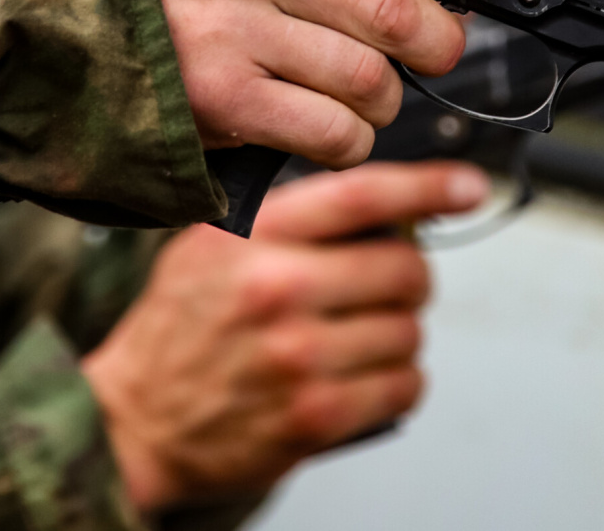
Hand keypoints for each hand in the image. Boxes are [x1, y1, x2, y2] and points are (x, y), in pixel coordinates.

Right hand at [81, 161, 490, 510]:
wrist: (136, 417)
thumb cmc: (181, 327)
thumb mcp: (215, 245)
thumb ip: (292, 219)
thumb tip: (391, 206)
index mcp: (253, 236)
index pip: (363, 195)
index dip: (429, 186)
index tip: (467, 187)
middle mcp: (278, 289)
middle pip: (405, 268)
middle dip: (408, 277)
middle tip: (384, 288)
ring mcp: (298, 356)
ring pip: (410, 331)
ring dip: (398, 335)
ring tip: (357, 339)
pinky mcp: (314, 416)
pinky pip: (405, 385)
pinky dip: (397, 381)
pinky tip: (363, 377)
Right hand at [121, 0, 513, 168]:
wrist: (41, 31)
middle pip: (389, 5)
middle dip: (438, 39)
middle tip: (439, 47)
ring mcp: (226, 28)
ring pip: (368, 75)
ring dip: (388, 95)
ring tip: (372, 91)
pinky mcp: (219, 100)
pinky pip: (330, 129)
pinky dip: (350, 137)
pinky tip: (335, 126)